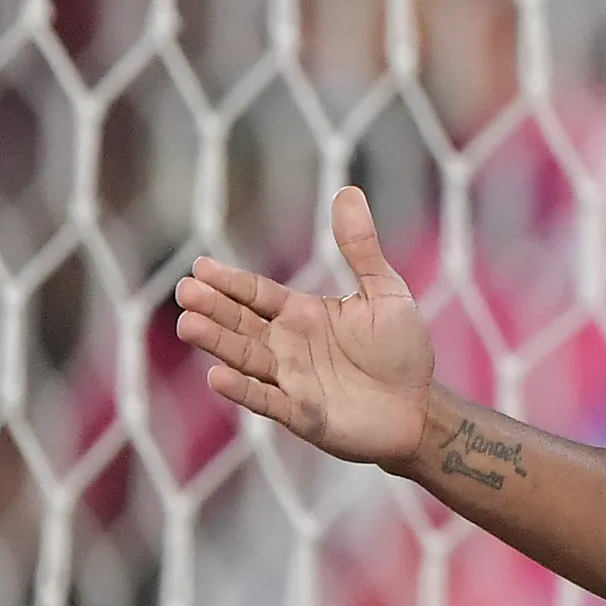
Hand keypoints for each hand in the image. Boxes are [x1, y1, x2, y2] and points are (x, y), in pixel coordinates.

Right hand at [174, 185, 433, 467]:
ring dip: (218, 343)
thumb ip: (361, 247)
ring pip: (246, 358)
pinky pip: (267, 400)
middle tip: (185, 291)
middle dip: (213, 308)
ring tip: (187, 324)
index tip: (200, 266)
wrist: (420, 406)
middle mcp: (288, 345)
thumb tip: (348, 191)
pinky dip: (242, 390)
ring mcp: (291, 380)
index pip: (256, 294)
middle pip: (241, 323)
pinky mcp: (302, 414)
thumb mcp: (384, 291)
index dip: (230, 281)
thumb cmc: (400, 348)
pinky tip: (217, 376)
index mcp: (302, 314)